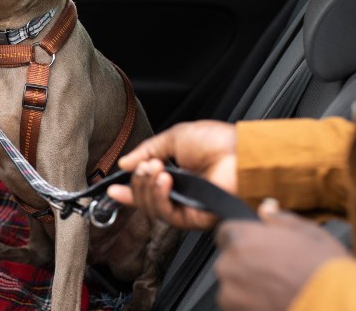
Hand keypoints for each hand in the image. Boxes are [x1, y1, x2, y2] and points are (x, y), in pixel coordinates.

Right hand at [106, 120, 236, 228]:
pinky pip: (167, 215)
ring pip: (153, 208)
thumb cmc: (218, 142)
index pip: (147, 187)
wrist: (241, 152)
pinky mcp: (194, 218)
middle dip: (138, 182)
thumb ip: (148, 150)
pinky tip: (165, 181)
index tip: (113, 188)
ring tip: (155, 168)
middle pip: (145, 199)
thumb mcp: (174, 137)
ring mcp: (187, 206)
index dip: (129, 189)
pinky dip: (160, 197)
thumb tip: (125, 163)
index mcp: (177, 174)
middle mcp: (181, 192)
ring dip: (147, 188)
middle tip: (145, 165)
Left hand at [215, 200, 348, 310]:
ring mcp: (230, 295)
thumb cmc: (324, 271)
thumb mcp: (309, 233)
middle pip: (229, 262)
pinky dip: (253, 306)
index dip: (245, 240)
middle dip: (247, 265)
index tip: (261, 248)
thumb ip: (279, 219)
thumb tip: (266, 209)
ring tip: (280, 290)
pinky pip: (240, 307)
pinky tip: (277, 303)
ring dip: (249, 288)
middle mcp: (228, 266)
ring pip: (234, 288)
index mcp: (240, 238)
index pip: (226, 233)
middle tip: (277, 271)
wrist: (336, 307)